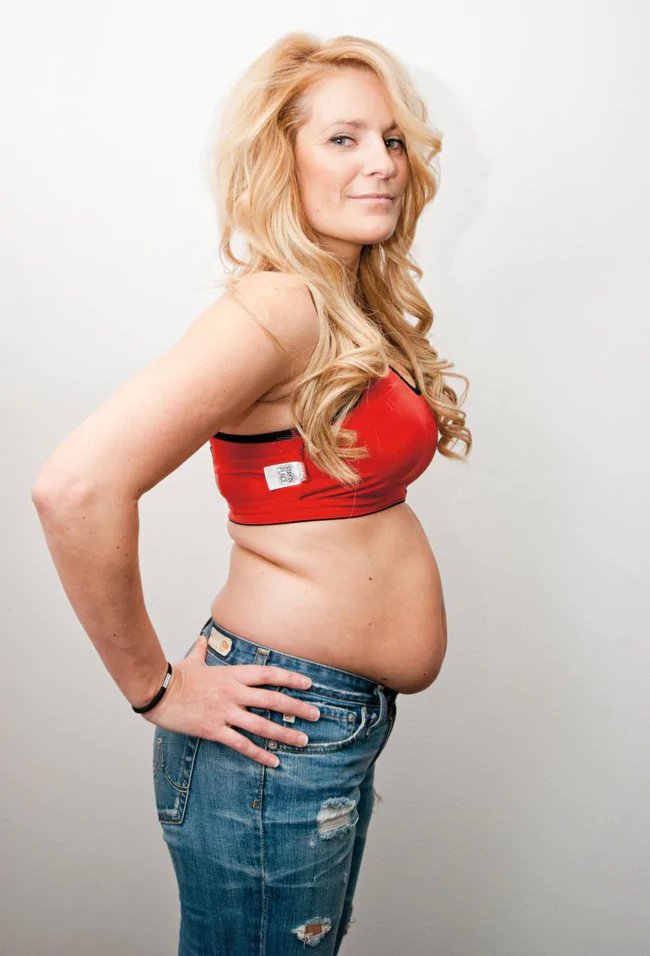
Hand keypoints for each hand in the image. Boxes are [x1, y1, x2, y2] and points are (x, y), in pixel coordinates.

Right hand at [142, 635, 320, 766]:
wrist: (158, 691)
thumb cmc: (176, 676)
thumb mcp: (193, 660)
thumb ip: (202, 650)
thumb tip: (202, 639)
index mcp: (232, 675)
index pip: (268, 675)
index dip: (290, 678)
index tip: (308, 684)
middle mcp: (234, 693)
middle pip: (272, 700)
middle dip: (297, 708)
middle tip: (316, 715)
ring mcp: (225, 712)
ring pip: (262, 724)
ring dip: (284, 733)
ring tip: (302, 740)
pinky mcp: (214, 729)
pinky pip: (241, 744)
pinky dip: (259, 753)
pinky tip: (273, 760)